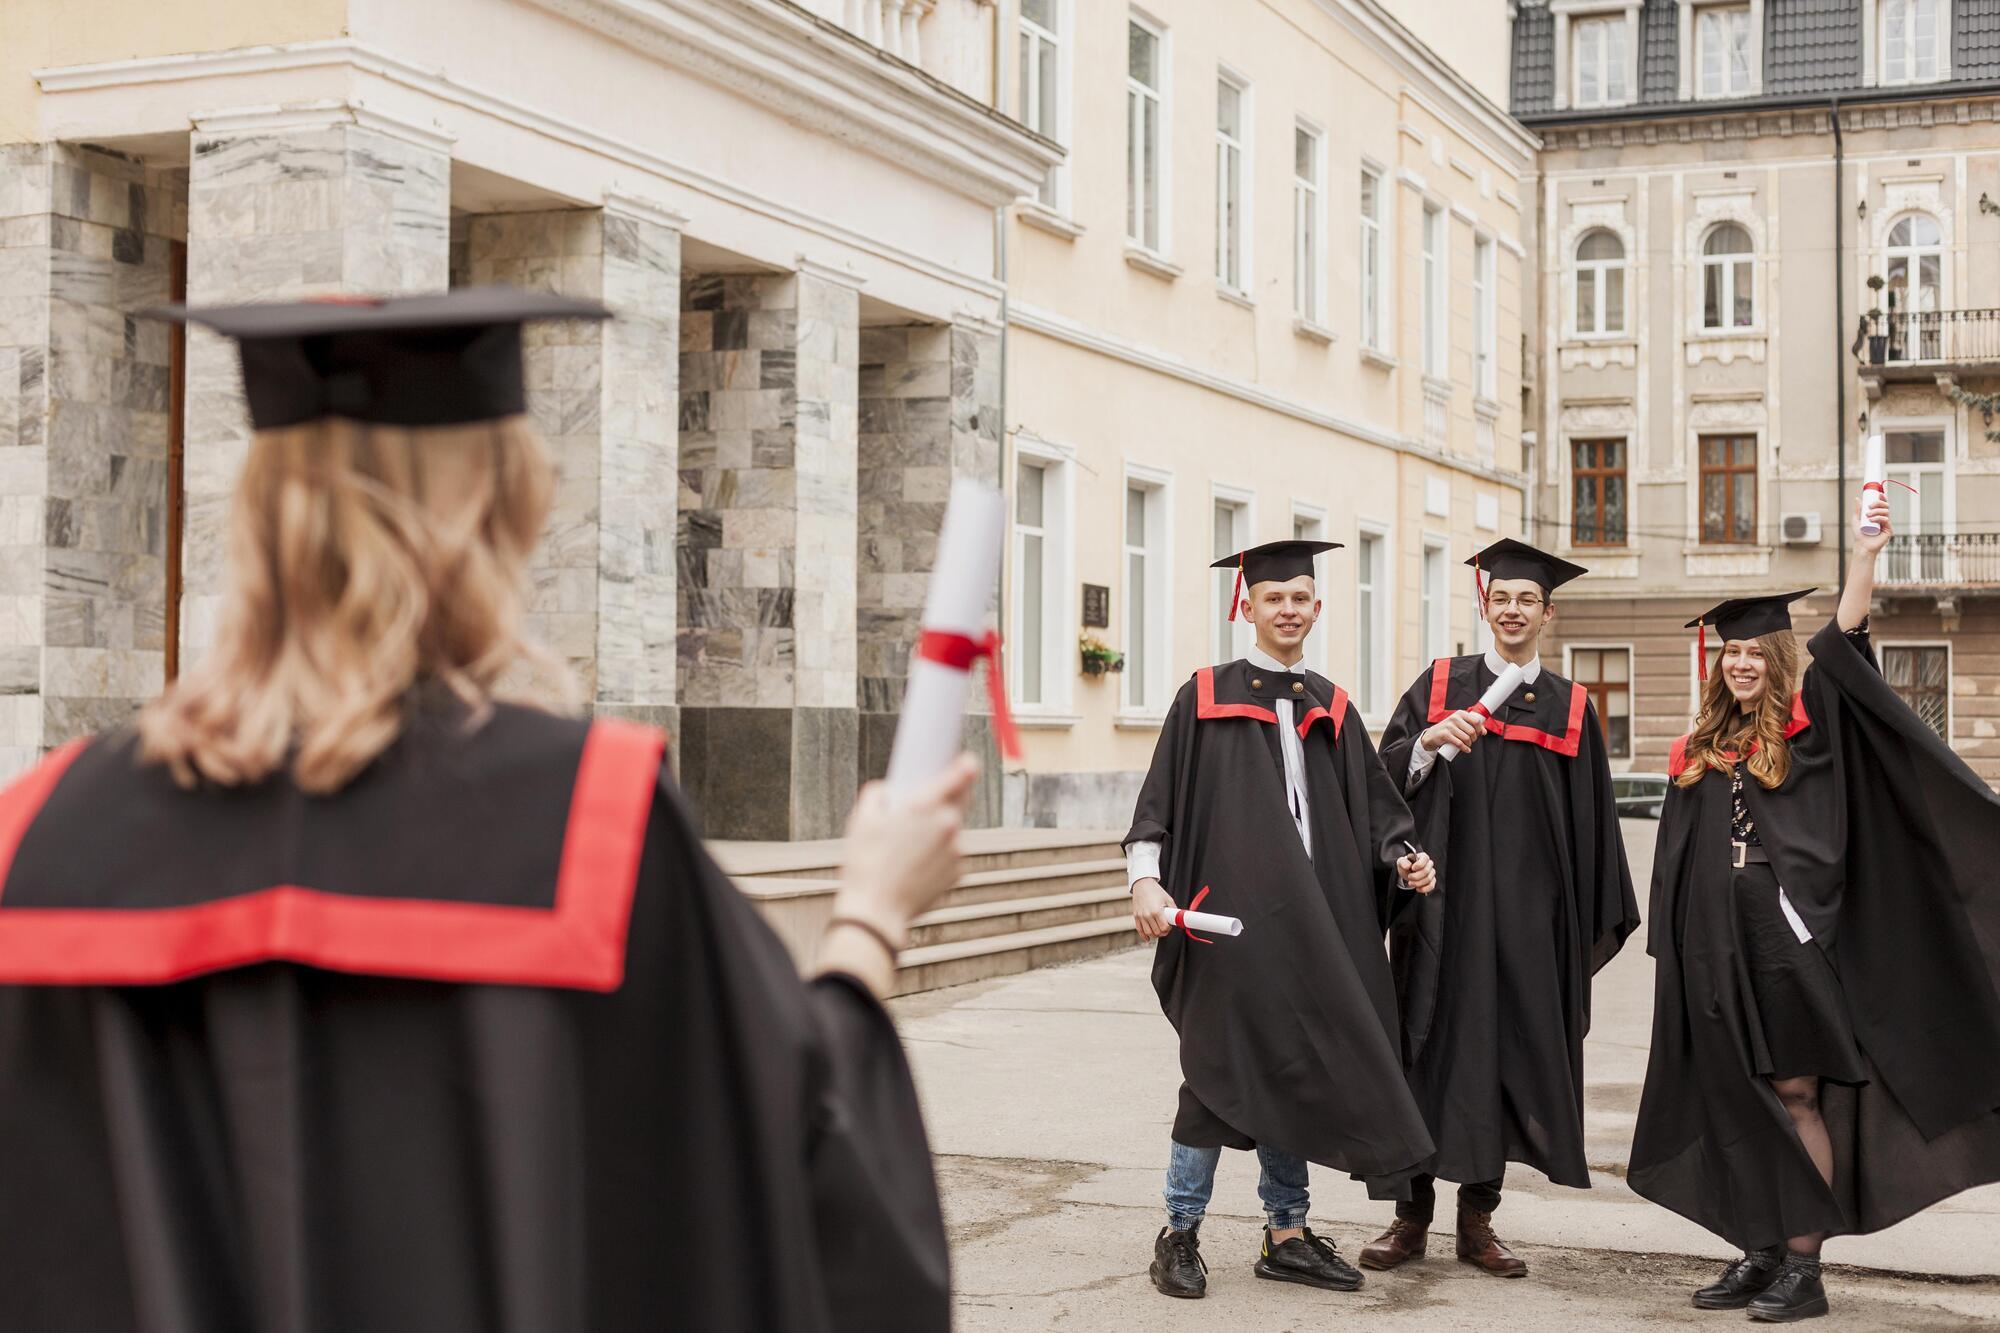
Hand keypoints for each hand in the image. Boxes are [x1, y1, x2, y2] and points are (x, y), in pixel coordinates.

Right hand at [831, 754, 978, 947]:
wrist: (876, 911)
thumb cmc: (865, 863)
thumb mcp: (862, 819)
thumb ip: (877, 793)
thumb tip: (888, 790)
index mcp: (926, 805)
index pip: (961, 774)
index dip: (966, 764)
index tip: (967, 761)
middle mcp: (948, 824)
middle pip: (960, 800)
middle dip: (948, 797)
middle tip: (924, 807)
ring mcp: (956, 850)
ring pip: (952, 830)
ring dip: (937, 831)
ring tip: (907, 848)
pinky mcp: (958, 872)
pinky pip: (950, 854)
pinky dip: (938, 855)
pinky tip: (914, 865)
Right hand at [1132, 878, 1175, 940]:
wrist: (1142, 884)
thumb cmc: (1155, 890)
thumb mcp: (1168, 899)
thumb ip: (1174, 909)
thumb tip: (1179, 917)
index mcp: (1157, 911)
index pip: (1164, 928)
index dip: (1168, 929)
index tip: (1170, 926)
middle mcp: (1147, 915)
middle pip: (1156, 932)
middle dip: (1163, 932)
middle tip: (1165, 928)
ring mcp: (1141, 916)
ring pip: (1148, 933)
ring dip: (1155, 935)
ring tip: (1158, 931)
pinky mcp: (1136, 916)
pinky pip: (1139, 930)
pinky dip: (1144, 936)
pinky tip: (1148, 938)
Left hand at [1397, 851, 1435, 894]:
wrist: (1407, 873)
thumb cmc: (1406, 865)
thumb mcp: (1401, 861)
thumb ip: (1403, 862)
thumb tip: (1408, 866)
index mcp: (1423, 857)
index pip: (1425, 859)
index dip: (1419, 864)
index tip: (1412, 868)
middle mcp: (1429, 864)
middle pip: (1426, 871)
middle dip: (1416, 876)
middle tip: (1409, 877)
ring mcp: (1431, 873)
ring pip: (1428, 879)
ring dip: (1418, 883)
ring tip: (1410, 883)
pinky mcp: (1432, 881)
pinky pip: (1431, 886)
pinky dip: (1424, 888)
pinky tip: (1417, 888)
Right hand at [1421, 710, 1484, 753]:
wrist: (1433, 734)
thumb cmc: (1449, 729)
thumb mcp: (1459, 724)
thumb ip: (1471, 725)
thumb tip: (1484, 732)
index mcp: (1460, 714)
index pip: (1476, 721)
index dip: (1479, 729)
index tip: (1479, 734)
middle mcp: (1455, 718)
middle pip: (1472, 731)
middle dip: (1474, 738)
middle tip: (1472, 741)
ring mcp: (1449, 726)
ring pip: (1466, 737)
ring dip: (1469, 744)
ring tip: (1468, 745)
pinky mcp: (1445, 734)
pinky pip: (1459, 743)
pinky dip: (1465, 748)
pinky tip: (1467, 750)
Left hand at [1854, 489, 1891, 557]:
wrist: (1862, 546)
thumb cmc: (1859, 534)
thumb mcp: (1856, 520)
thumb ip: (1857, 510)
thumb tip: (1857, 498)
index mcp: (1878, 515)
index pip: (1882, 505)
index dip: (1882, 498)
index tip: (1878, 494)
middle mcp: (1884, 519)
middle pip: (1886, 506)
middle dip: (1878, 503)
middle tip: (1869, 506)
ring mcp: (1887, 524)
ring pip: (1886, 512)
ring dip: (1877, 511)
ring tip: (1867, 515)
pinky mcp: (1889, 530)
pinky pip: (1886, 520)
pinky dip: (1879, 518)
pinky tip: (1872, 519)